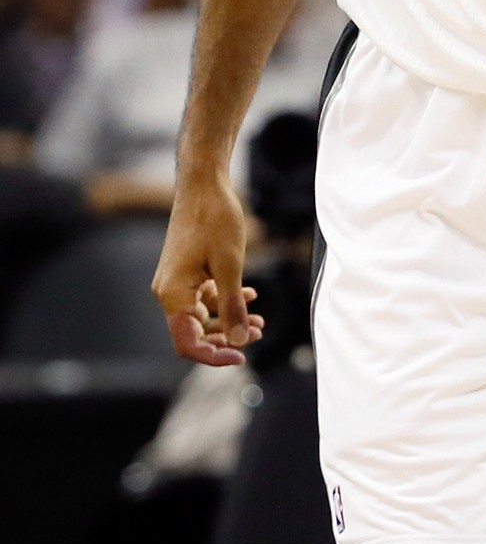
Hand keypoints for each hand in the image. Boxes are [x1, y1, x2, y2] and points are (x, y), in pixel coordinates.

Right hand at [151, 168, 263, 365]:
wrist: (204, 185)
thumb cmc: (216, 220)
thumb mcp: (231, 265)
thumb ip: (233, 305)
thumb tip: (241, 339)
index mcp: (173, 295)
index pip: (188, 343)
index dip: (214, 355)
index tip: (243, 357)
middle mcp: (168, 292)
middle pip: (194, 333)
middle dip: (227, 338)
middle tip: (259, 335)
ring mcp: (175, 282)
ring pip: (201, 316)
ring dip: (229, 321)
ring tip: (260, 322)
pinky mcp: (185, 272)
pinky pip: (202, 298)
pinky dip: (224, 301)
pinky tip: (250, 297)